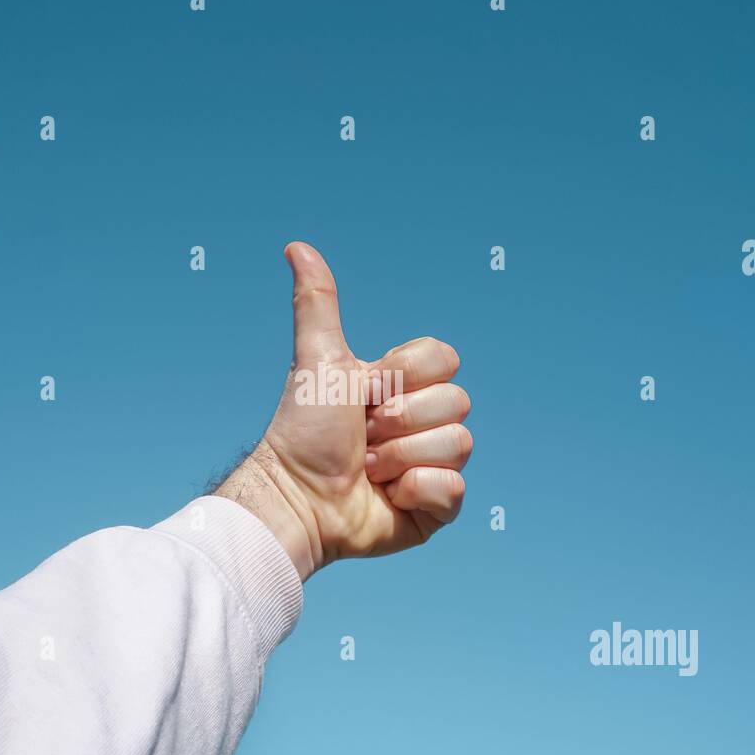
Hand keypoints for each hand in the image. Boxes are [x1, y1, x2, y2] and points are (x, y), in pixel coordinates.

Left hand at [215, 242, 471, 579]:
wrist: (296, 497)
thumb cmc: (303, 431)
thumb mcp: (317, 359)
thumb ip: (317, 304)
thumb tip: (296, 246)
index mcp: (405, 387)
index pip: (446, 360)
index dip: (405, 376)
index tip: (365, 393)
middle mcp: (424, 424)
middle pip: (456, 403)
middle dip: (399, 422)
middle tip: (362, 437)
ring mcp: (432, 466)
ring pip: (459, 444)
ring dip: (401, 458)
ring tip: (368, 471)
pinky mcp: (436, 508)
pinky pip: (456, 489)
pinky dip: (417, 491)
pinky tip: (387, 498)